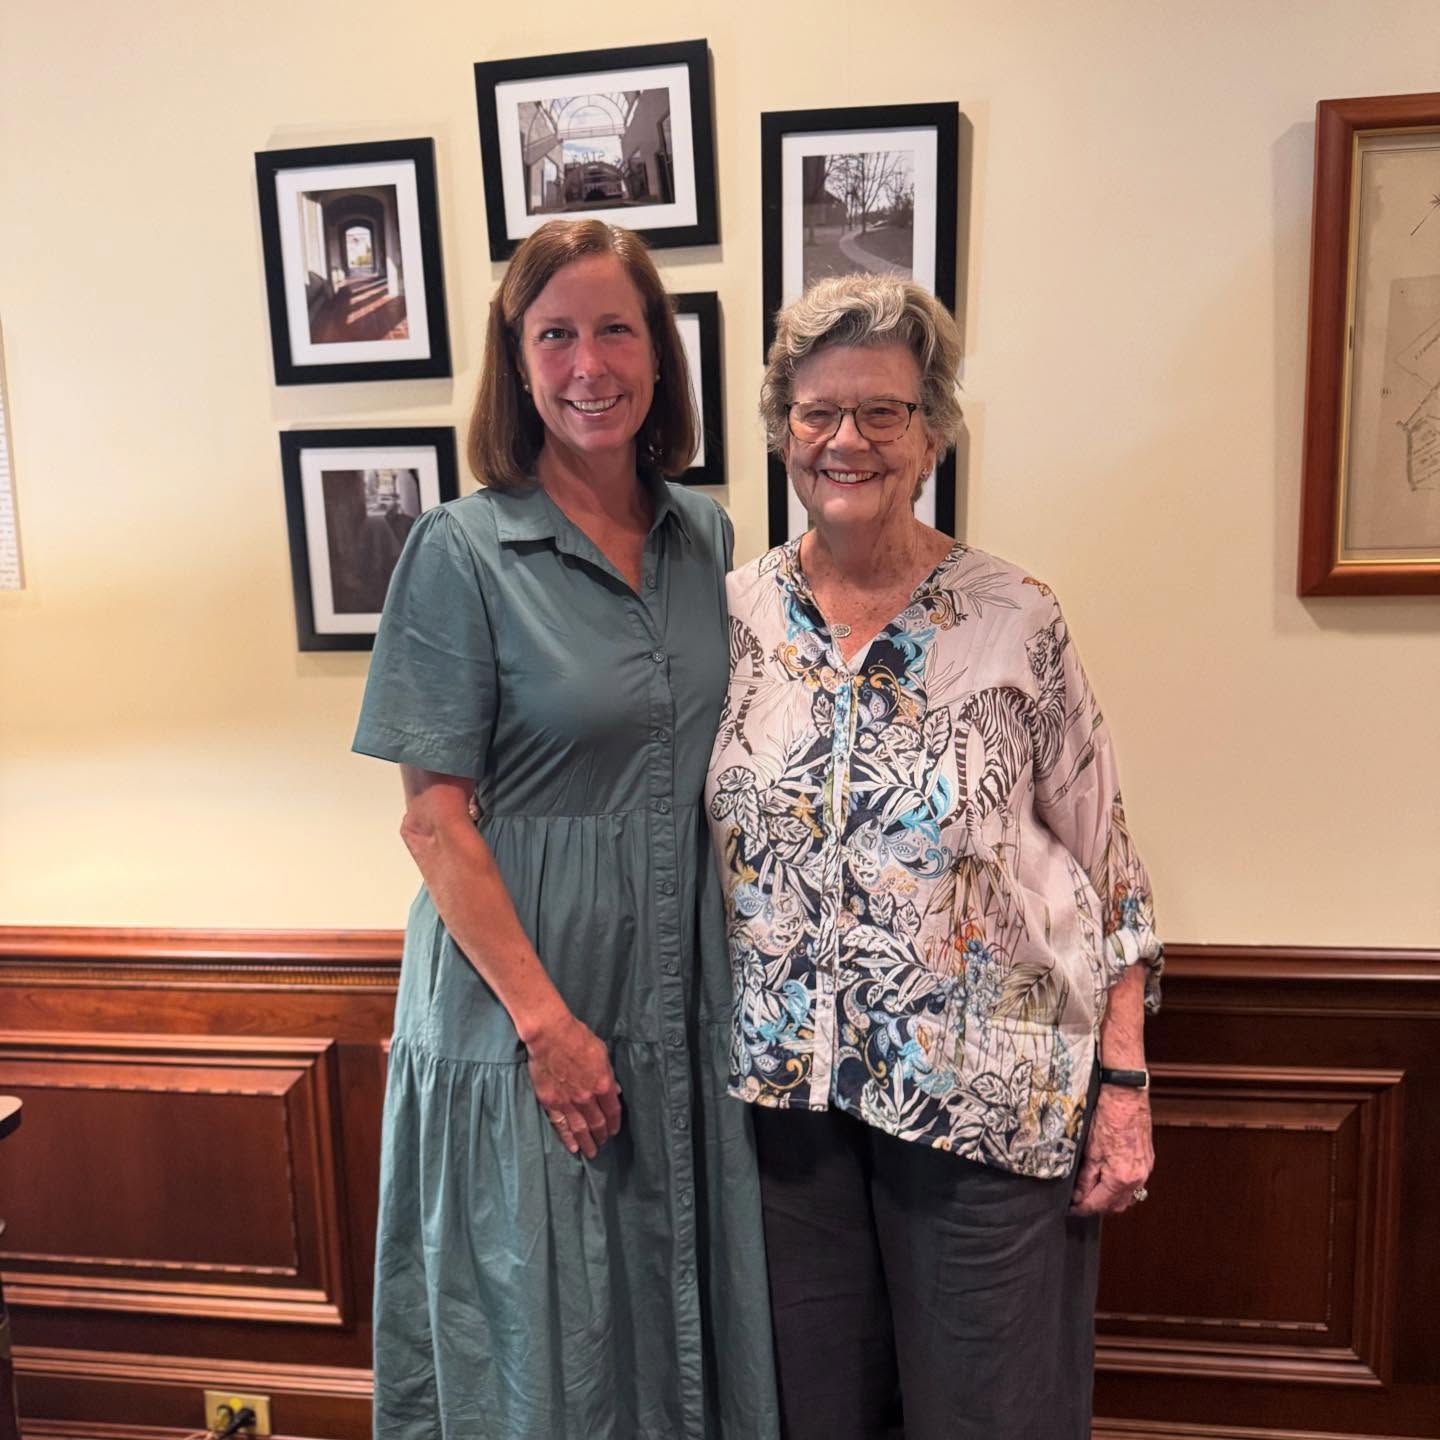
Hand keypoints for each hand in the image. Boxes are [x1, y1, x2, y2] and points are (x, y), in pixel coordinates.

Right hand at [524, 1010, 622, 1158]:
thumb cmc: (577, 1037)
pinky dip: (567, 1137)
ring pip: (580, 1128)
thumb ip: (608, 1073)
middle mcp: (587, 1097)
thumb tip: (616, 1089)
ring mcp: (568, 1101)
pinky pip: (560, 1124)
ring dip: (587, 1142)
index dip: (614, 1122)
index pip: (612, 1110)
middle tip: (603, 1143)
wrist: (550, 1035)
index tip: (614, 1130)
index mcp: (603, 1084)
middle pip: (597, 1122)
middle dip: (601, 1135)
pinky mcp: (550, 1101)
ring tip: (591, 1152)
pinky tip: (572, 1147)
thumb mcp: (601, 1052)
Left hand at [1069, 1083, 1152, 1215]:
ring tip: (1091, 1188)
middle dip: (1096, 1205)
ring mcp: (1145, 1169)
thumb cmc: (1108, 1116)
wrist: (1126, 1094)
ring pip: (1126, 1196)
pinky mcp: (1146, 1160)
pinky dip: (1119, 1185)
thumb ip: (1085, 1177)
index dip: (1081, 1208)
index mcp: (1122, 1178)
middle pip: (1115, 1205)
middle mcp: (1138, 1178)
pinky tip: (1107, 1175)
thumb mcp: (1089, 1150)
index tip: (1070, 1208)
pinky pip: (1134, 1182)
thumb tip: (1078, 1195)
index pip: (1098, 1205)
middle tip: (1078, 1199)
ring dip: (1109, 1197)